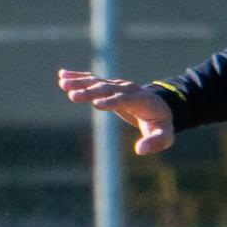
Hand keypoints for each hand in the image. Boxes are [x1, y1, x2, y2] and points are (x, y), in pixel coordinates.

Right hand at [57, 70, 174, 154]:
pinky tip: (62, 75)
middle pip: (108, 89)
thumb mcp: (164, 136)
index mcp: (142, 101)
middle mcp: (128, 89)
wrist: (160, 106)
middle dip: (91, 92)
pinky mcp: (109, 86)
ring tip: (62, 83)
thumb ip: (155, 142)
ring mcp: (118, 86)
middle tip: (73, 96)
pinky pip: (92, 80)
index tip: (96, 104)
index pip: (125, 99)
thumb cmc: (161, 125)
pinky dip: (78, 77)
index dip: (112, 101)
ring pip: (98, 82)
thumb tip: (140, 150)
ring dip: (80, 82)